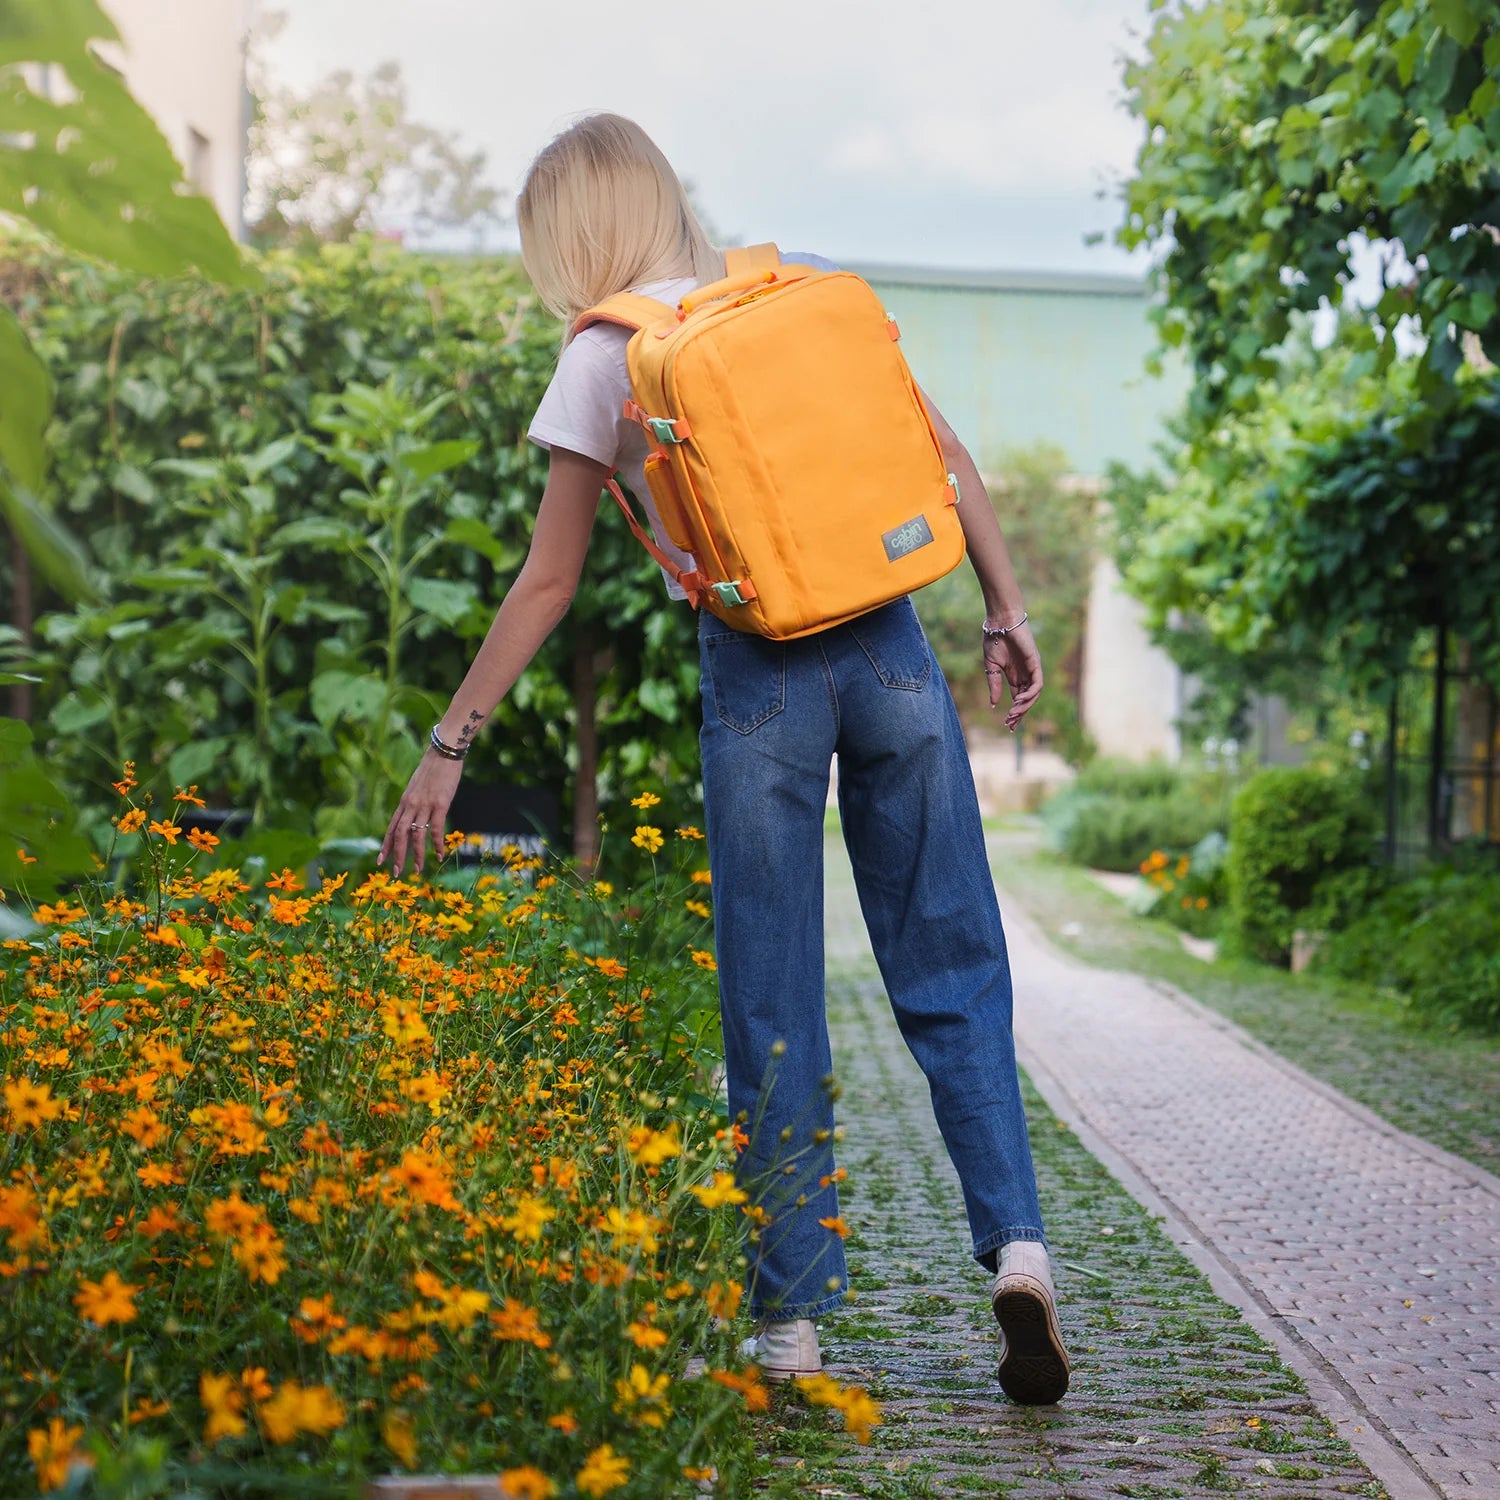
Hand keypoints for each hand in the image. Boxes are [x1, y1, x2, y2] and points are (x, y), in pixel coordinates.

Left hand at [379, 750, 463, 875]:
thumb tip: (416, 812)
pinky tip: (440, 854)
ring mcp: (425, 805)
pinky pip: (436, 829)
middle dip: (397, 855)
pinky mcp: (440, 804)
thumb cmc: (434, 767)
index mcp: (404, 801)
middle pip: (399, 835)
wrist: (444, 751)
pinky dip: (438, 843)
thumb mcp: (418, 785)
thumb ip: (415, 800)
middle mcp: (411, 805)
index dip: (386, 845)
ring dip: (416, 855)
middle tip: (396, 872)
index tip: (381, 860)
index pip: (391, 828)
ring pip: (416, 835)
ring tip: (417, 869)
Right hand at [983, 621, 1042, 731]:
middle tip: (1010, 724)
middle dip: (1019, 713)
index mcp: (1015, 676)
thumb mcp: (991, 667)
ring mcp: (1032, 669)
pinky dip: (1030, 694)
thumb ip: (994, 685)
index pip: (1018, 699)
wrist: (1000, 622)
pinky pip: (1037, 684)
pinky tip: (1018, 700)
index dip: (1015, 713)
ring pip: (1033, 695)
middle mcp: (1026, 674)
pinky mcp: (1036, 663)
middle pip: (1027, 700)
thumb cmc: (995, 639)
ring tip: (1013, 713)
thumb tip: (994, 704)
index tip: (1007, 726)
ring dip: (1024, 706)